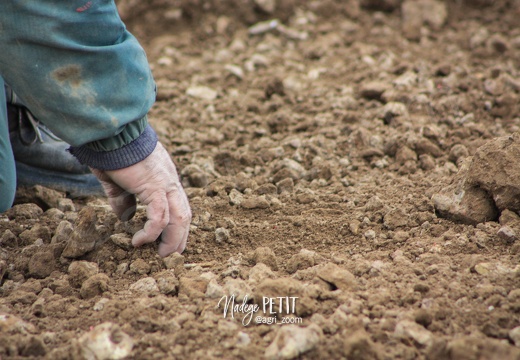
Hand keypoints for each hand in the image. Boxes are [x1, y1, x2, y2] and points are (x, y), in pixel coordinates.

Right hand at [91, 142, 190, 256]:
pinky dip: (152, 232)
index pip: (178, 206)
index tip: (168, 242)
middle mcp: (170, 181)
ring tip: (160, 255)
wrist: (110, 134)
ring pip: (179, 218)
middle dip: (179, 238)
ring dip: (172, 240)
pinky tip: (139, 241)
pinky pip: (159, 216)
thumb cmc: (112, 154)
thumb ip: (123, 199)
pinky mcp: (154, 186)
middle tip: (169, 256)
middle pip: (184, 215)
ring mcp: (165, 183)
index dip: (176, 226)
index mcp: (164, 179)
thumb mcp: (119, 183)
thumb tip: (125, 218)